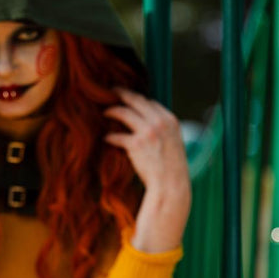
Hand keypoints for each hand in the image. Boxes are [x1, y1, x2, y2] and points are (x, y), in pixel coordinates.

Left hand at [104, 88, 190, 252]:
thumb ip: (163, 132)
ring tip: (104, 112)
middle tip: (111, 91)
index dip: (137, 100)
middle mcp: (160, 122)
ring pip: (124, 112)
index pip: (150, 102)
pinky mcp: (136, 145)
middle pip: (136, 100)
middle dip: (122, 93)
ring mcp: (148, 132)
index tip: (129, 100)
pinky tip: (106, 138)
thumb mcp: (174, 145)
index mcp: (170, 120)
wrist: (171, 186)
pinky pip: (117, 136)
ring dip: (112, 110)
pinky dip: (110, 137)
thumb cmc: (171, 170)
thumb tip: (149, 126)